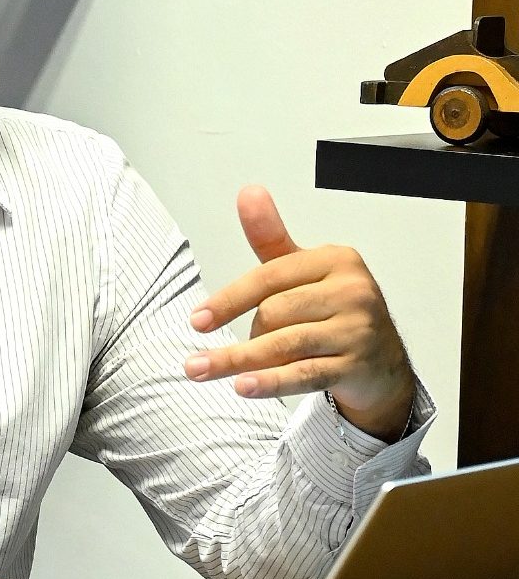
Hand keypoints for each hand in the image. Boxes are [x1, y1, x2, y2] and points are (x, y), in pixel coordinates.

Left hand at [183, 185, 415, 441]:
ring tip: (203, 369)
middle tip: (231, 351)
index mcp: (336, 260)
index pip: (270, 277)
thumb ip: (271, 238)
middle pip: (275, 312)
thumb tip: (248, 192)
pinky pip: (305, 374)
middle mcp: (353, 291)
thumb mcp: (303, 270)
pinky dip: (271, 382)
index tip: (196, 320)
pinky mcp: (358, 366)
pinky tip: (243, 387)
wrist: (383, 362)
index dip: (228, 300)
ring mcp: (358, 330)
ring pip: (286, 344)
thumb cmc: (334, 309)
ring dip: (240, 360)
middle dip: (247, 333)